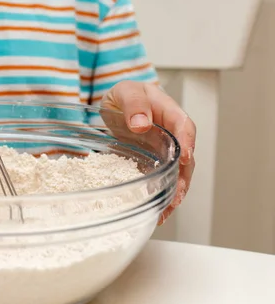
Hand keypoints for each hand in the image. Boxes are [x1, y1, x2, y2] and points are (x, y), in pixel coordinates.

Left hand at [101, 81, 195, 224]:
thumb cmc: (125, 94)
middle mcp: (172, 134)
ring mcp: (164, 150)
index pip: (184, 126)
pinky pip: (161, 179)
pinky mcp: (154, 163)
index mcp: (169, 112)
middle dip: (183, 179)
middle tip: (176, 196)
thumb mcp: (126, 91)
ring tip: (167, 212)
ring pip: (176, 173)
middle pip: (185, 157)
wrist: (117, 103)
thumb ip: (134, 104)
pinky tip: (156, 212)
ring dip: (174, 193)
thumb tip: (141, 124)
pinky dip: (160, 195)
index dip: (187, 142)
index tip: (185, 158)